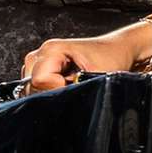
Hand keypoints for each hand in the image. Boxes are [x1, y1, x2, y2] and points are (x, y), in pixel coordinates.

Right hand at [20, 30, 140, 92]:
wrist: (120, 49)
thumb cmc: (113, 57)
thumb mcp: (99, 75)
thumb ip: (78, 90)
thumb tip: (64, 103)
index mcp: (52, 49)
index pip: (38, 80)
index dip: (57, 89)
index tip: (75, 85)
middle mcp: (43, 53)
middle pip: (31, 85)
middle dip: (52, 92)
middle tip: (75, 84)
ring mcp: (41, 61)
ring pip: (32, 88)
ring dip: (52, 92)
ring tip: (72, 82)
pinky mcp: (44, 69)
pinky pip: (37, 88)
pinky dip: (51, 91)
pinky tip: (67, 85)